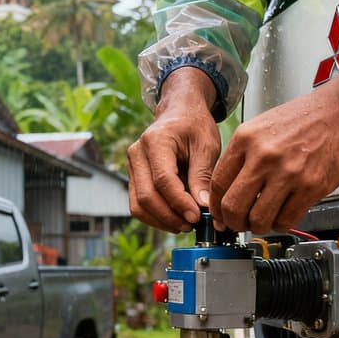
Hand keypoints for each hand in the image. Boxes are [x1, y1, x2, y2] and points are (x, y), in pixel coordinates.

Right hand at [128, 68, 220, 232]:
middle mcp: (137, 153)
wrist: (180, 113)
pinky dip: (156, 216)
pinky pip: (139, 204)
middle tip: (193, 224)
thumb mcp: (206, 146)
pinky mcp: (134, 177)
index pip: (163, 180)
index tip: (197, 216)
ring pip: (138, 204)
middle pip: (146, 196)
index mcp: (155, 141)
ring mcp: (132, 166)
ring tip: (185, 224)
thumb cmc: (194, 125)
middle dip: (170, 216)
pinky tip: (176, 218)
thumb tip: (203, 207)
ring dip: (161, 220)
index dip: (179, 202)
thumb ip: (203, 176)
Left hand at [209, 62, 338, 233]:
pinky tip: (283, 217)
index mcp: (245, 139)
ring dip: (258, 227)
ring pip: (258, 218)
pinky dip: (281, 224)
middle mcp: (263, 156)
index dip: (216, 206)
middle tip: (239, 224)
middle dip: (233, 222)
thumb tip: (228, 188)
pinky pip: (286, 219)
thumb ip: (243, 155)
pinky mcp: (310, 187)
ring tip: (263, 222)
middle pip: (233, 206)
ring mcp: (287, 173)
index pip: (218, 183)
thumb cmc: (306, 118)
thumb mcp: (262, 127)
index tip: (219, 214)